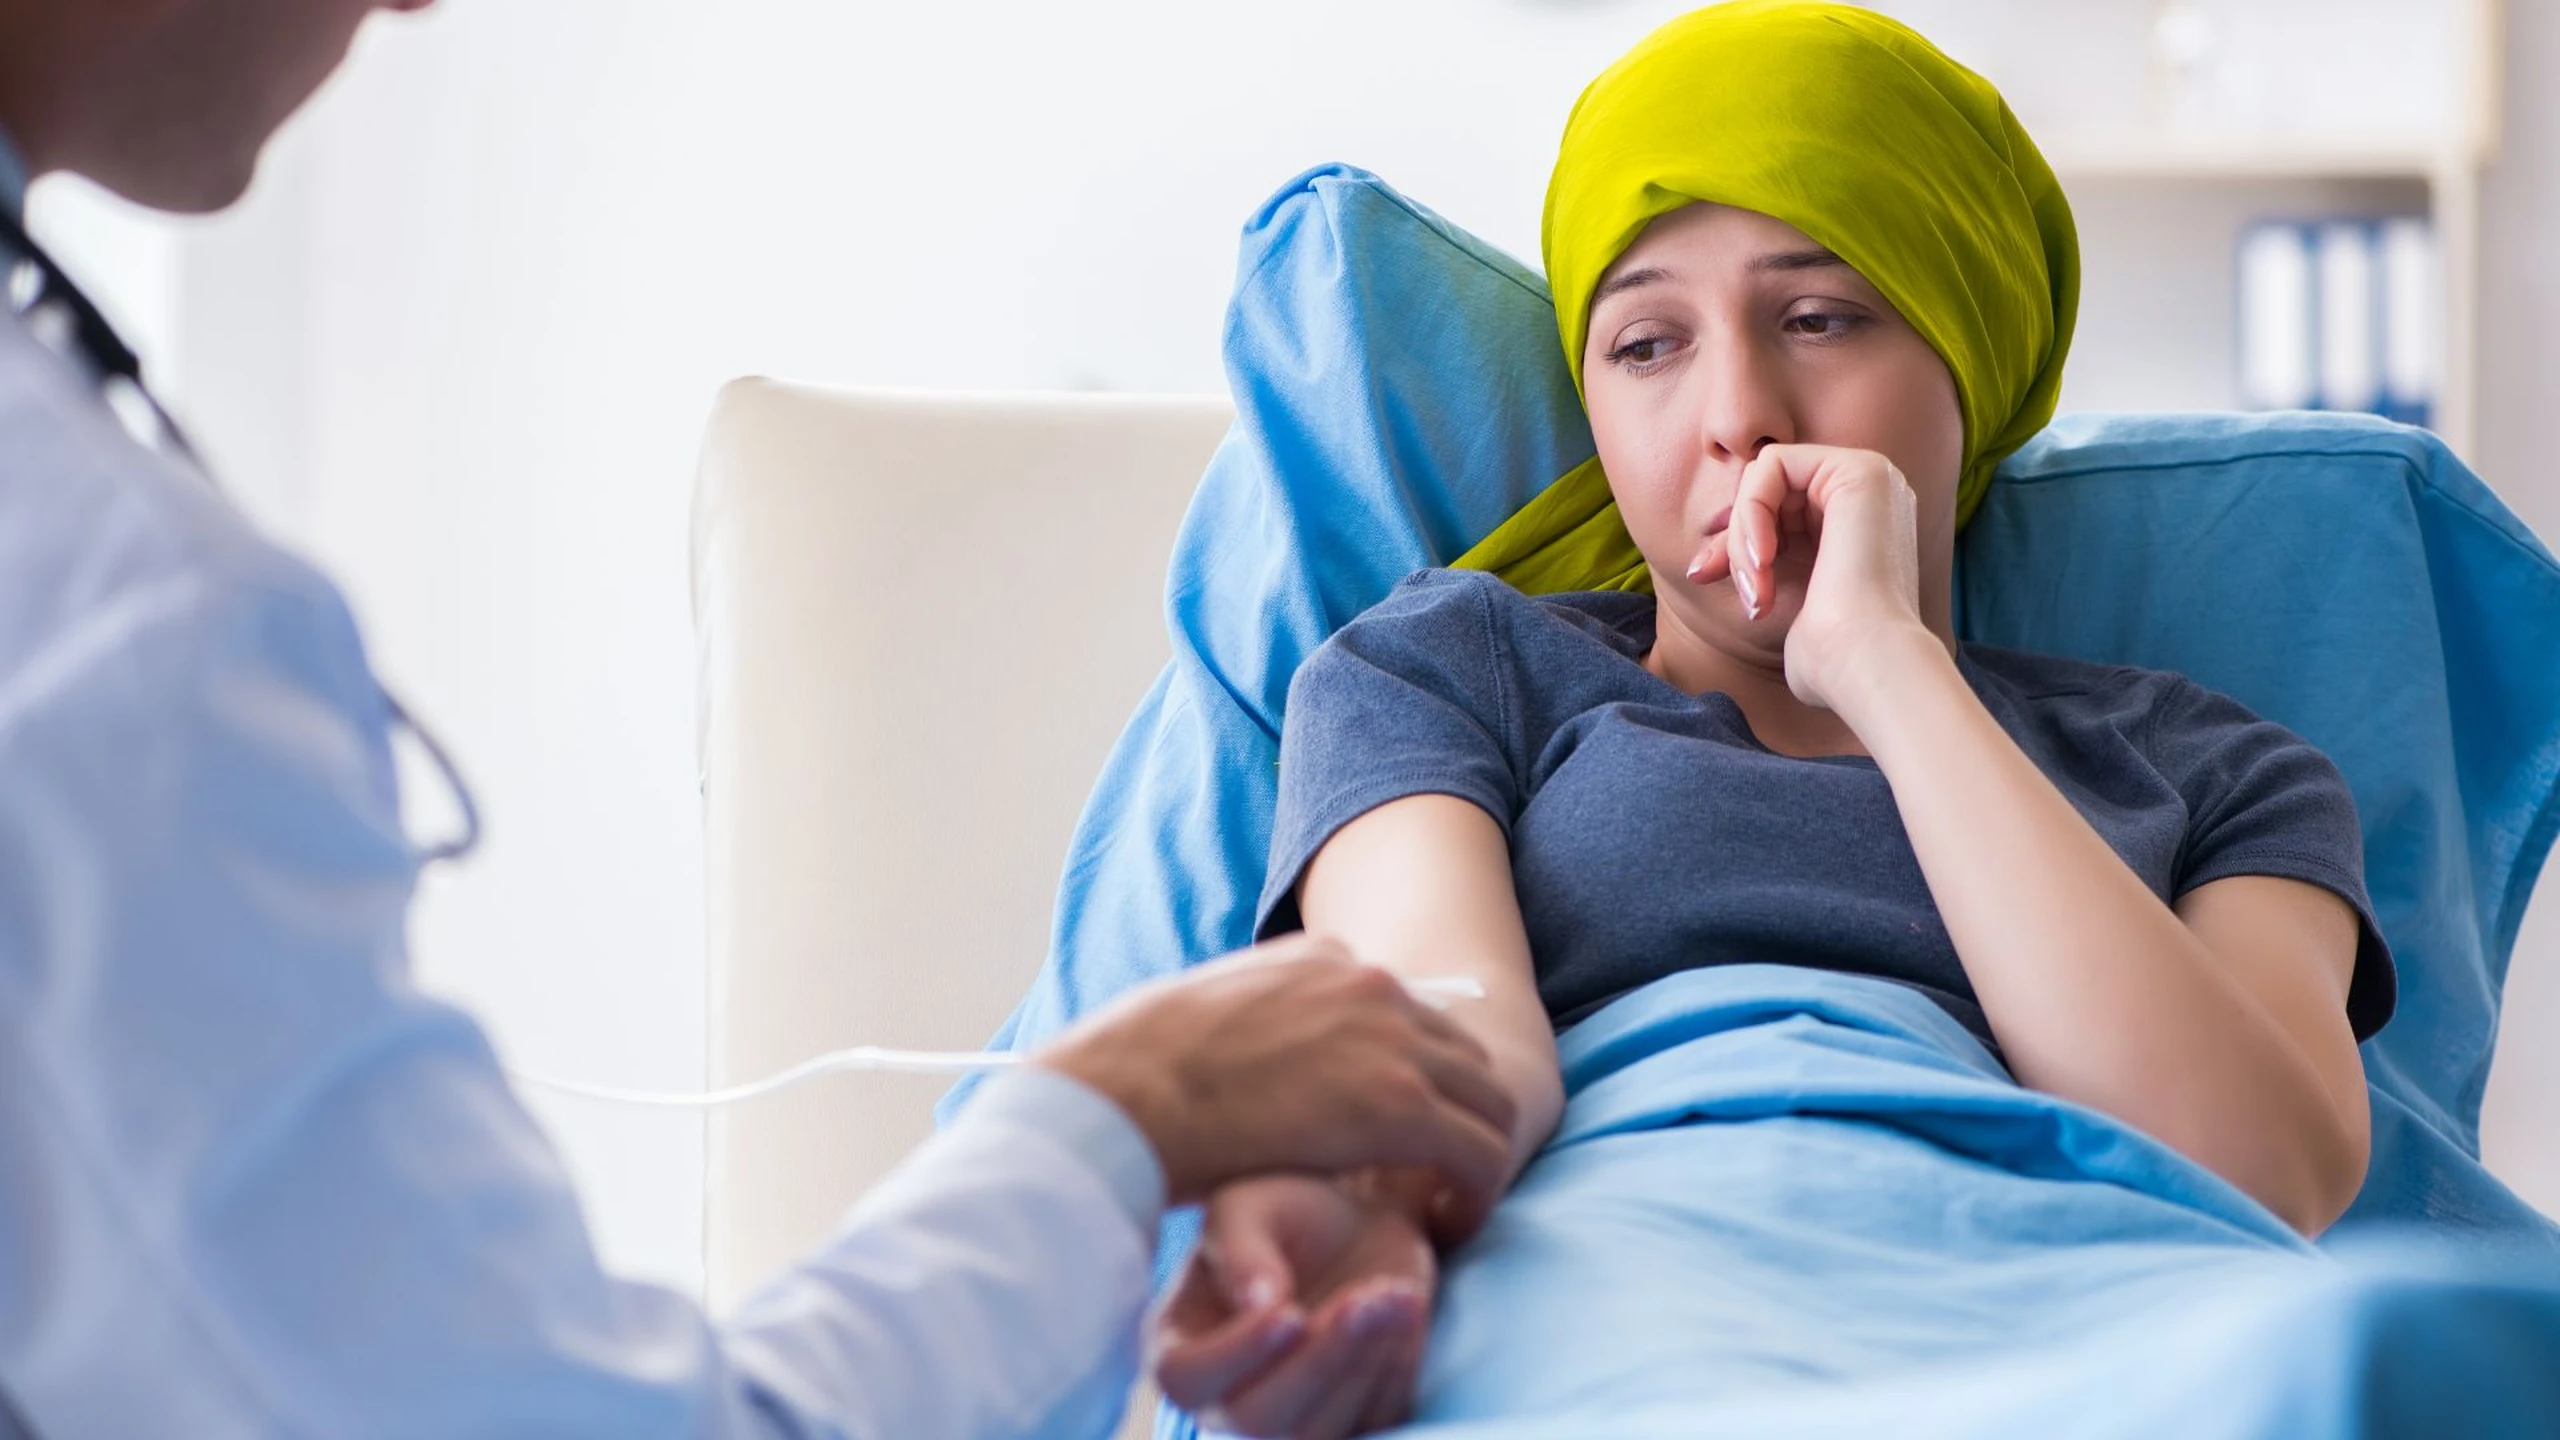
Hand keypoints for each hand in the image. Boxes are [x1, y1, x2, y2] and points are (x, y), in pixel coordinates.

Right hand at [1034, 935, 1517, 1238]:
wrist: (1127, 1091)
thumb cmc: (1136, 1071)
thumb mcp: (1200, 1011)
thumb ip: (1246, 1023)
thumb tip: (1231, 1053)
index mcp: (1323, 959)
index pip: (1401, 1011)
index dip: (1405, 1075)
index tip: (1385, 1131)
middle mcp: (1370, 985)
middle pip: (1460, 1050)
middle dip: (1453, 1111)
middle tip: (1427, 1175)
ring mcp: (1392, 1040)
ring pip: (1489, 1098)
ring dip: (1475, 1153)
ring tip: (1443, 1206)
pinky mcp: (1402, 1105)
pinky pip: (1485, 1151)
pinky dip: (1480, 1193)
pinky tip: (1447, 1227)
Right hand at [1152, 1173, 1436, 1438]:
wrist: (1357, 1225)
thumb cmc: (1287, 1212)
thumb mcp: (1250, 1206)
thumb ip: (1241, 1248)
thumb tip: (1257, 1302)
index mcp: (1182, 1342)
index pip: (1185, 1378)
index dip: (1235, 1355)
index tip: (1290, 1311)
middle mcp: (1226, 1397)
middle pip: (1257, 1421)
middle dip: (1317, 1363)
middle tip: (1361, 1300)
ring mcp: (1290, 1420)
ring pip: (1318, 1432)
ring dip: (1362, 1364)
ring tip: (1393, 1294)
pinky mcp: (1351, 1422)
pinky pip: (1373, 1423)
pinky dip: (1394, 1369)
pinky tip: (1406, 1308)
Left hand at [1682, 443, 1934, 711]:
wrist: (1865, 665)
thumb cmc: (1829, 657)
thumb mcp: (1780, 601)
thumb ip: (1754, 568)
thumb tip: (1702, 564)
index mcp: (1860, 525)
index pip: (1773, 507)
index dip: (1734, 542)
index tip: (1706, 578)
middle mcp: (1872, 495)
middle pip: (1766, 490)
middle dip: (1735, 541)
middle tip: (1746, 592)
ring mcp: (1872, 477)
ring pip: (1763, 478)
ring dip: (1742, 536)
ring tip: (1757, 589)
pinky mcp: (1860, 469)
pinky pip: (1771, 464)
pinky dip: (1751, 511)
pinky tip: (1763, 559)